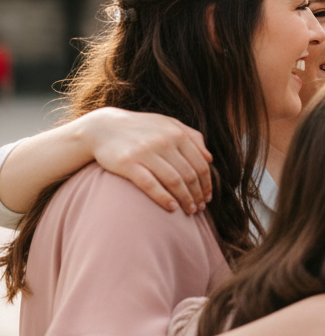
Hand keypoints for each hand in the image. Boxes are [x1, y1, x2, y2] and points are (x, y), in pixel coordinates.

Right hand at [79, 107, 213, 214]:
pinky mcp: (128, 163)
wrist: (103, 128)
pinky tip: (172, 208)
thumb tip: (210, 159)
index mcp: (177, 134)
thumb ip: (192, 137)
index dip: (207, 184)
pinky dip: (164, 198)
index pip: (200, 164)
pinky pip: (151, 185)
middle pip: (189, 175)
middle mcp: (164, 142)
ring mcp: (145, 152)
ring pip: (174, 181)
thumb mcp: (169, 124)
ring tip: (189, 210)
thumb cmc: (142, 128)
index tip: (208, 197)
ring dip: (185, 199)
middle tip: (200, 208)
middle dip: (198, 195)